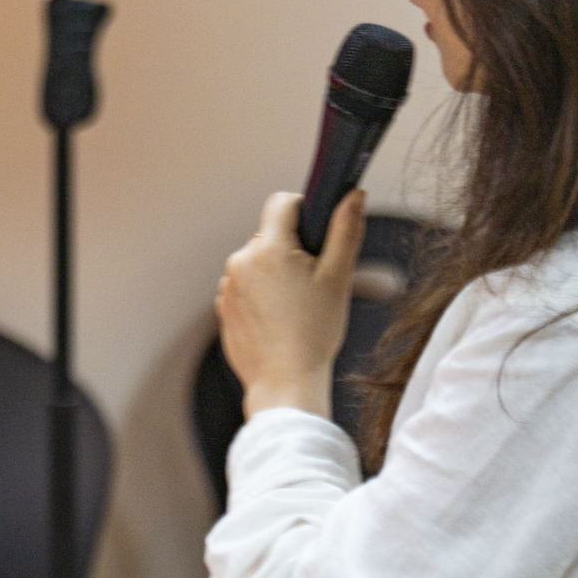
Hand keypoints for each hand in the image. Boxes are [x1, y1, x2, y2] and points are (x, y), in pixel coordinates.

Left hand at [216, 190, 365, 416]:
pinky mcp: (223, 308)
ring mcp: (227, 286)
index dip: (303, 210)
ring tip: (294, 307)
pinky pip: (244, 288)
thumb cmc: (314, 333)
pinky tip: (278, 320)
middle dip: (290, 250)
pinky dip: (260, 296)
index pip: (282, 202)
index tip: (316, 234)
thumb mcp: (338, 278)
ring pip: (257, 263)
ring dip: (273, 274)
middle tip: (312, 282)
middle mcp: (240, 261)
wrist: (285, 382)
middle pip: (269, 236)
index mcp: (268, 248)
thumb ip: (346, 230)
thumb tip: (353, 195)